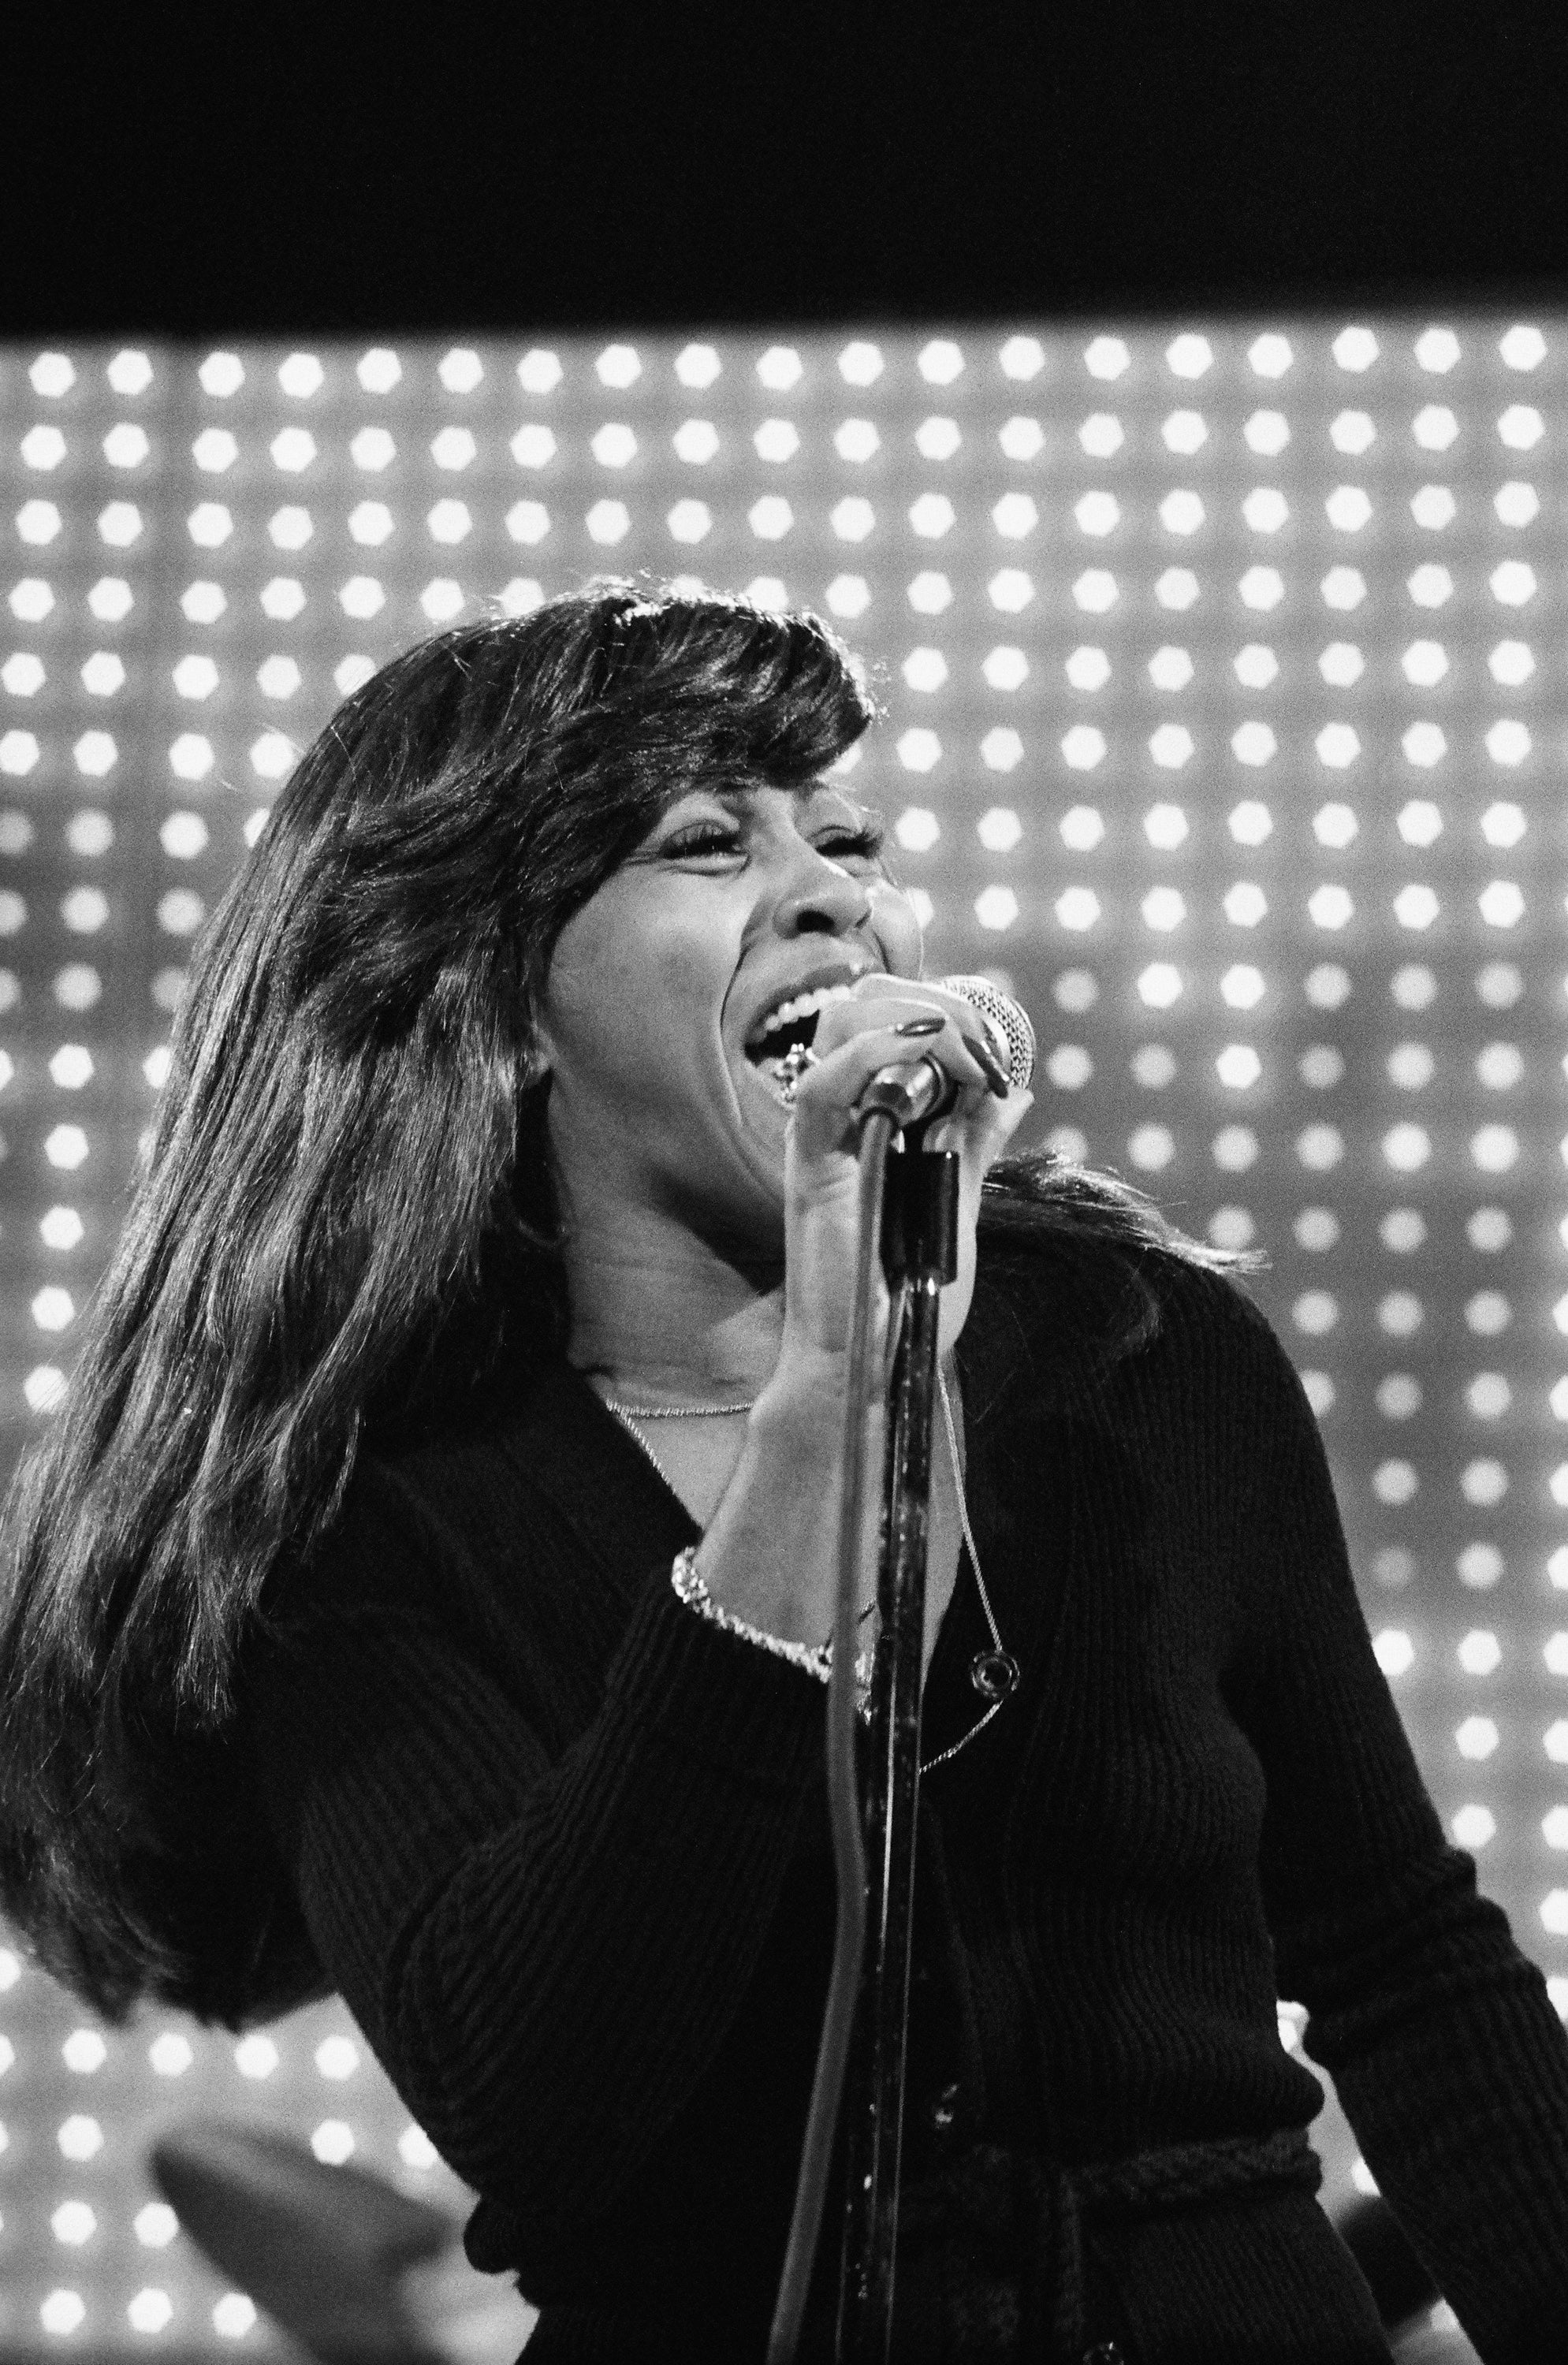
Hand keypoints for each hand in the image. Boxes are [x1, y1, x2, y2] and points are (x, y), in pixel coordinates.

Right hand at [774, 974, 1033, 1377]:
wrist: (870, 1365)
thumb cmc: (905, 1301)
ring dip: (911, 1017)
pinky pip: (822, 1085)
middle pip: (865, 1003)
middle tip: (986, 1047)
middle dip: (935, 1001)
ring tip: (963, 1053)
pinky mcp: (811, 1166)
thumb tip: (1014, 1093)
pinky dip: (871, 1051)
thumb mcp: (956, 1206)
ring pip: (839, 1025)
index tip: (1000, 1048)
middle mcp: (844, 1116)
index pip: (894, 1020)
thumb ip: (974, 1146)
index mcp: (876, 1117)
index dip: (947, 1009)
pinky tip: (923, 1054)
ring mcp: (824, 1136)